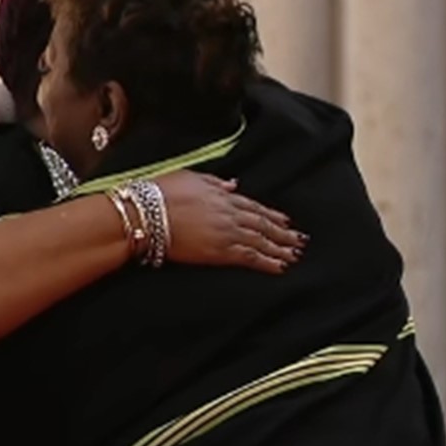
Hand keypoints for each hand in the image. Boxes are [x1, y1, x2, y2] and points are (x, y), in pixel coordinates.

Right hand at [153, 172, 305, 273]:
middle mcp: (230, 214)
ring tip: (294, 256)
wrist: (147, 213)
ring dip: (280, 249)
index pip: (254, 206)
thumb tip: (233, 185)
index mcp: (223, 196)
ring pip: (261, 242)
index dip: (271, 215)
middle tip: (299, 241)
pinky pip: (250, 258)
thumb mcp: (190, 177)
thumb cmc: (161, 193)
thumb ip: (215, 183)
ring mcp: (227, 233)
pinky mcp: (220, 252)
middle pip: (263, 224)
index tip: (285, 221)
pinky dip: (267, 262)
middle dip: (282, 233)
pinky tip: (279, 267)